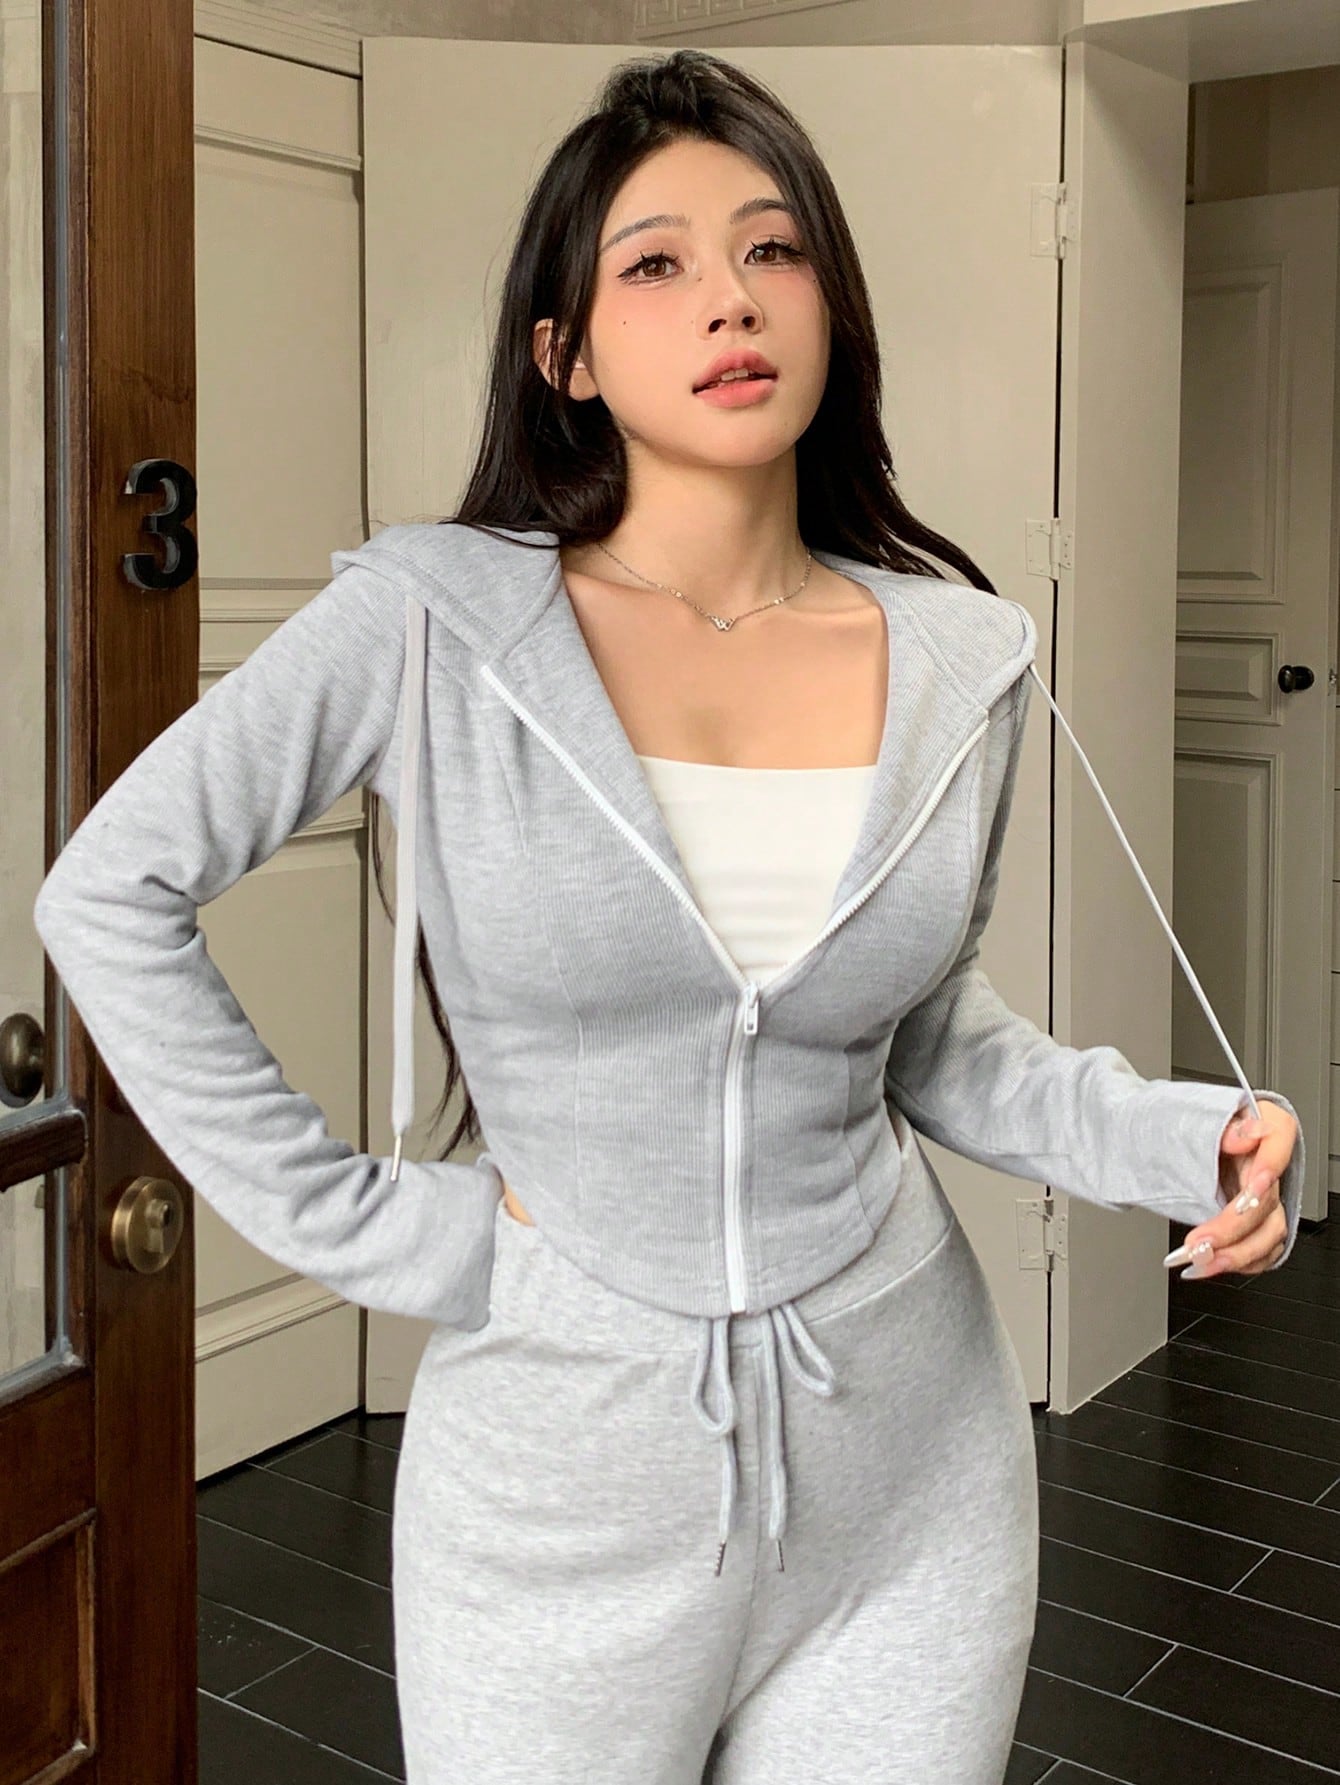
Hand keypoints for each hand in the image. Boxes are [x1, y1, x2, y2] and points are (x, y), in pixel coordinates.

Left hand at [1168, 1102, 1296, 1278]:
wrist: (1166, 1138)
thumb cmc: (1183, 1123)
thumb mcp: (1194, 1114)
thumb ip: (1222, 1127)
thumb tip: (1246, 1135)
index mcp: (1263, 1126)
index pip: (1280, 1139)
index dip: (1270, 1167)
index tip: (1250, 1190)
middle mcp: (1268, 1165)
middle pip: (1268, 1201)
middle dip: (1234, 1228)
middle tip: (1200, 1244)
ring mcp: (1264, 1195)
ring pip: (1269, 1233)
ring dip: (1236, 1254)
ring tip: (1201, 1263)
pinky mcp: (1254, 1220)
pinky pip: (1260, 1249)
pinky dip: (1237, 1261)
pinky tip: (1210, 1265)